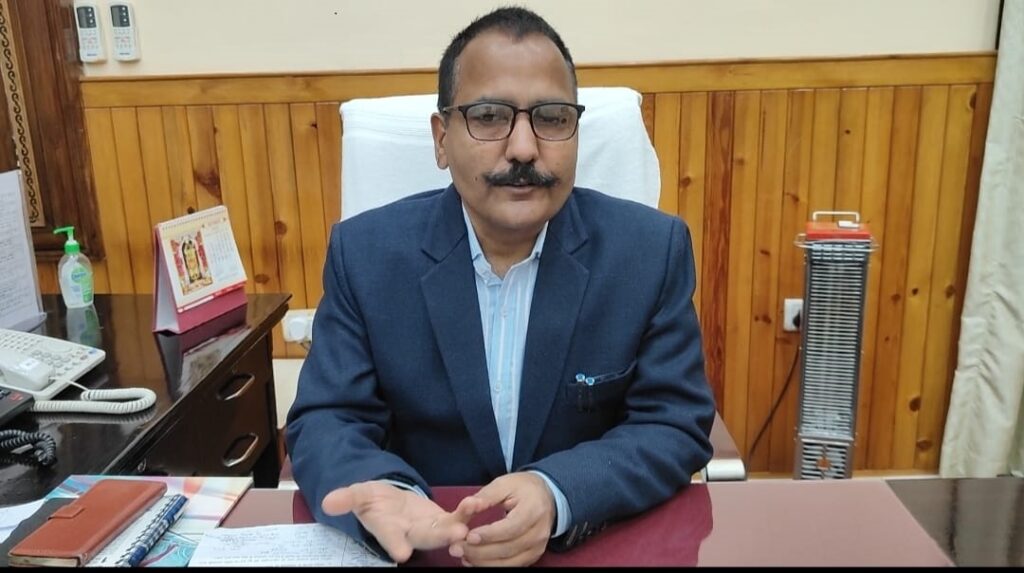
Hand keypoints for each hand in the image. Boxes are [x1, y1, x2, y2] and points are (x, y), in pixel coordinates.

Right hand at [322, 481, 483, 562]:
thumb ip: (347, 499)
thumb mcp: (359, 495)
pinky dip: (467, 513)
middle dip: (440, 538)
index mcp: (388, 530)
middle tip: (455, 537)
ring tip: (469, 520)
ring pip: (445, 532)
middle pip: (425, 539)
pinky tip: (476, 504)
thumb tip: (326, 502)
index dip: (396, 545)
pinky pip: (457, 518)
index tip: (401, 553)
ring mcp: (429, 529)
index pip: (391, 539)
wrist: (391, 503)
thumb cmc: (374, 501)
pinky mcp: (443, 520)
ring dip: (458, 527)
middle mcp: (410, 534)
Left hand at [449, 472, 555, 566]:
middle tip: (457, 548)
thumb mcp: (505, 483)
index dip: (489, 535)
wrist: (546, 496)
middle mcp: (539, 532)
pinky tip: (474, 560)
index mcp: (534, 510)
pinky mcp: (533, 556)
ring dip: (483, 562)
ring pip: (509, 562)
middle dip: (480, 551)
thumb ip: (486, 496)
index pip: (511, 528)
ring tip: (462, 555)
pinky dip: (492, 566)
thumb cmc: (523, 488)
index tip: (468, 537)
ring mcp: (538, 547)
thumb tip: (468, 505)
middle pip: (508, 548)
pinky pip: (511, 566)